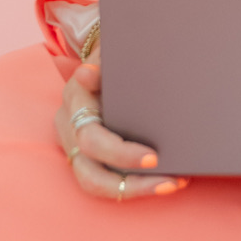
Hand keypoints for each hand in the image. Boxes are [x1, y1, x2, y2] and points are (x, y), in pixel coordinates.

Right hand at [52, 57, 186, 201]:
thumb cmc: (112, 55)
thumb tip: (87, 74)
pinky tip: (164, 181)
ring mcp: (74, 146)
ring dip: (134, 189)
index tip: (153, 158)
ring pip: (94, 183)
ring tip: (171, 184)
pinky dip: (134, 185)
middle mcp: (69, 127)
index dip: (120, 153)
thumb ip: (102, 61)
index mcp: (74, 100)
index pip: (90, 137)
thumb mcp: (109, 51)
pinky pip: (106, 181)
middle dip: (131, 181)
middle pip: (89, 171)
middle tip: (169, 180)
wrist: (101, 58)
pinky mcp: (85, 156)